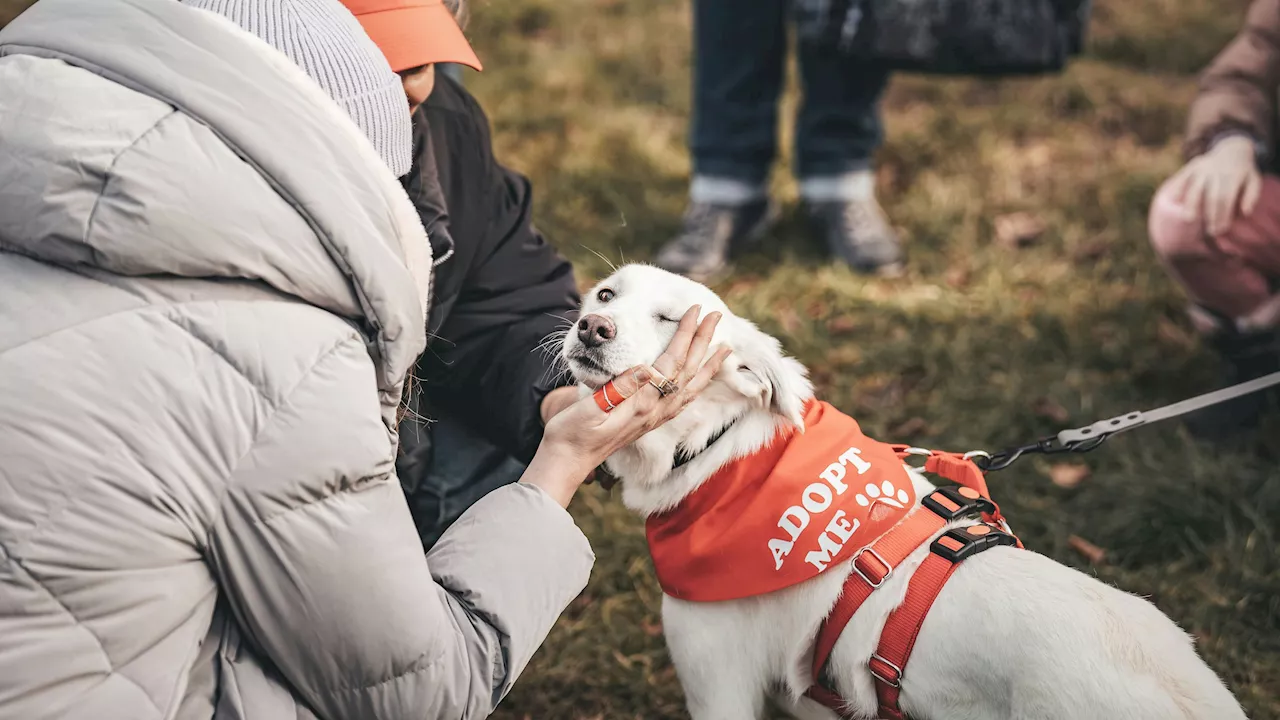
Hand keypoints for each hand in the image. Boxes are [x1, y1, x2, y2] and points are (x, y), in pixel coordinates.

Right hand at [521, 305, 731, 506]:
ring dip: (708, 365)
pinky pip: (681, 402)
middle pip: (687, 370)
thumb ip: (619, 389)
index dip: (684, 334)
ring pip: (689, 387)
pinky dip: (695, 387)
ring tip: (725, 348)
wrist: (567, 462)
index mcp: (640, 403)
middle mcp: (653, 411)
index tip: (695, 311)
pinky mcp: (648, 423)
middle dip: (703, 341)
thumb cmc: (571, 433)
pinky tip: (700, 382)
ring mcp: (653, 419)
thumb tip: (646, 368)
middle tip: (716, 315)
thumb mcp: (589, 408)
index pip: (671, 362)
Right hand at [1165, 135, 1261, 236]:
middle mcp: (1217, 171)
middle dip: (1210, 215)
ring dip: (1191, 205)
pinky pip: (1183, 178)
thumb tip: (1245, 213)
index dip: (1223, 215)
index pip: (1226, 198)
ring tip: (1189, 219)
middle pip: (1211, 196)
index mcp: (1233, 175)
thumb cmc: (1243, 172)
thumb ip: (1252, 195)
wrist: (1233, 149)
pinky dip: (1177, 189)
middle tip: (1210, 232)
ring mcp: (1203, 168)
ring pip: (1195, 188)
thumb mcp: (1254, 180)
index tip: (1221, 230)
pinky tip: (1174, 201)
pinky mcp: (1193, 166)